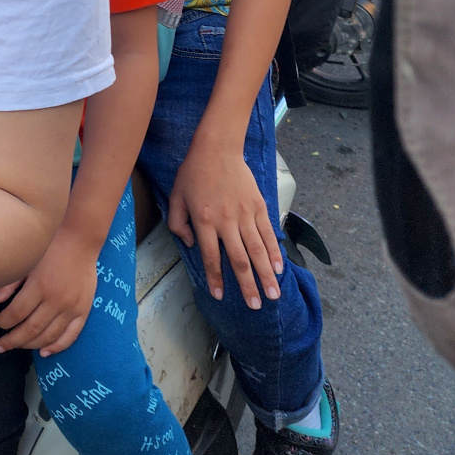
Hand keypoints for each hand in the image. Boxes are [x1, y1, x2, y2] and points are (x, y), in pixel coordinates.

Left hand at [0, 228, 99, 355]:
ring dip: (31, 345)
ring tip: (17, 346)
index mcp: (39, 286)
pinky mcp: (84, 310)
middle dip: (12, 340)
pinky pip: (71, 335)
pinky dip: (58, 347)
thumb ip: (10, 283)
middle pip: (30, 329)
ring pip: (49, 336)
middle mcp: (56, 300)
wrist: (80, 239)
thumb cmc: (50, 247)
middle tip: (0, 345)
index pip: (16, 314)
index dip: (3, 322)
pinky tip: (45, 353)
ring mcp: (72, 307)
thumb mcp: (27, 261)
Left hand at [167, 140, 282, 309]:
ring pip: (258, 250)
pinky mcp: (258, 206)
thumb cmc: (192, 173)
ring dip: (266, 275)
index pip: (210, 257)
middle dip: (247, 285)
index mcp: (204, 221)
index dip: (216, 278)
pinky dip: (274, 252)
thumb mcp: (175, 197)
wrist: (217, 148)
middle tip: (255, 305)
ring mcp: (245, 214)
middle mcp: (226, 221)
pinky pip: (267, 234)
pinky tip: (279, 268)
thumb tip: (192, 245)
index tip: (220, 295)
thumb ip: (178, 224)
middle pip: (239, 259)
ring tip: (273, 295)